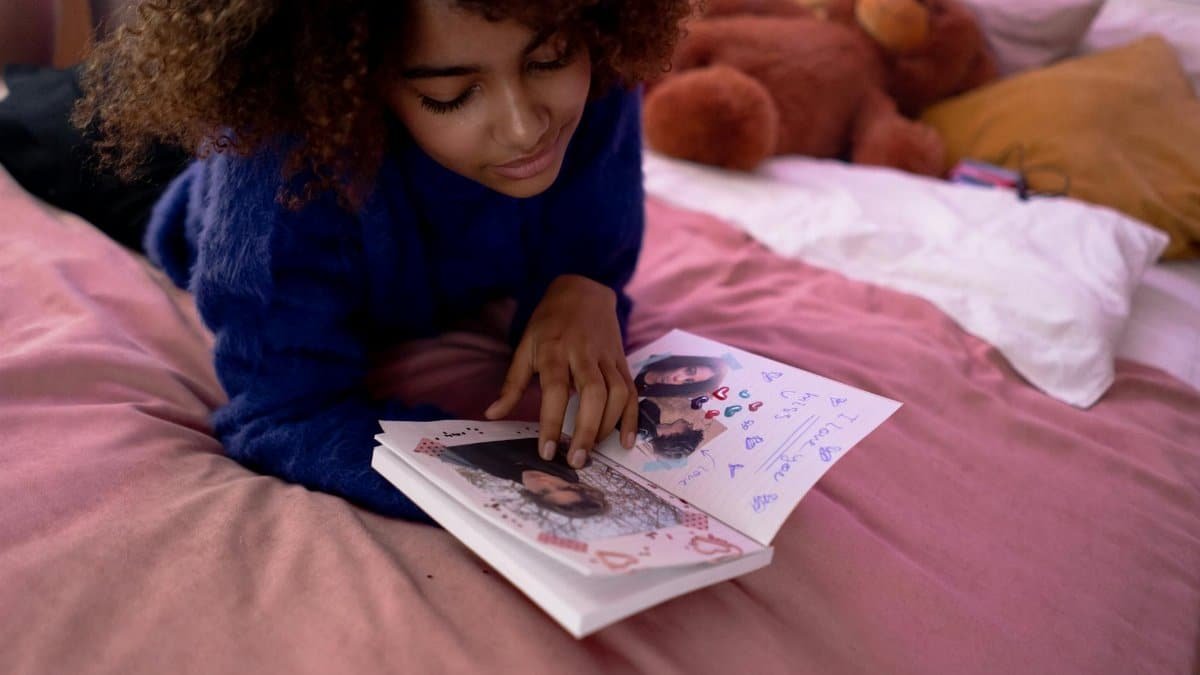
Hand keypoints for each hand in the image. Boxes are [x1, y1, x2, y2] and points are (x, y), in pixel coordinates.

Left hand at [485, 274, 636, 467]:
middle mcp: (584, 354)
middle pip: (593, 394)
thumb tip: (492, 415)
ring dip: (608, 425)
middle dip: (587, 430)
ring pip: (616, 393)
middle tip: (577, 461)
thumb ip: (512, 384)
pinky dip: (631, 417)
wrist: (583, 292)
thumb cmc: (549, 323)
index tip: (548, 452)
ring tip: (594, 451)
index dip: (552, 422)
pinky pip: (631, 390)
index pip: (554, 389)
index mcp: (555, 350)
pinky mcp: (622, 361)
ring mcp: (607, 357)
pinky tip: (625, 441)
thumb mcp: (525, 346)